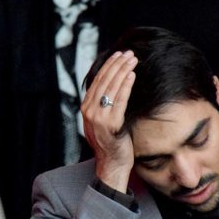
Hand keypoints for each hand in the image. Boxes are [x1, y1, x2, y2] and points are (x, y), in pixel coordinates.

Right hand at [81, 50, 137, 191]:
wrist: (111, 164)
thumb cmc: (110, 142)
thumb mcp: (102, 121)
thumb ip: (103, 105)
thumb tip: (112, 86)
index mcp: (86, 108)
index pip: (97, 81)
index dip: (108, 66)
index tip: (118, 55)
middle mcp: (89, 111)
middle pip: (104, 81)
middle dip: (117, 65)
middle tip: (128, 53)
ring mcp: (99, 118)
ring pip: (111, 88)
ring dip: (123, 71)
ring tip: (132, 60)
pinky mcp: (111, 124)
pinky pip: (119, 100)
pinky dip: (126, 86)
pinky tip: (132, 75)